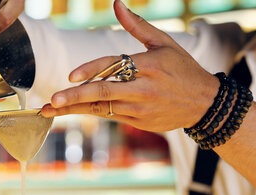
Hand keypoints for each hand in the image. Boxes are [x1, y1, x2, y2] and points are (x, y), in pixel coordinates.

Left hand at [41, 0, 218, 132]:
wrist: (205, 103)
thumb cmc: (183, 69)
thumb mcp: (164, 43)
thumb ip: (137, 25)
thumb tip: (117, 3)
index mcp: (150, 65)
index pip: (115, 66)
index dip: (92, 71)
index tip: (71, 76)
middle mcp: (144, 89)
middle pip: (104, 93)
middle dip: (76, 98)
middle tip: (53, 101)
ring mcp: (141, 109)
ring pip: (103, 109)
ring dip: (75, 110)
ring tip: (50, 111)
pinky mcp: (140, 122)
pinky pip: (111, 117)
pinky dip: (92, 113)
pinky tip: (73, 111)